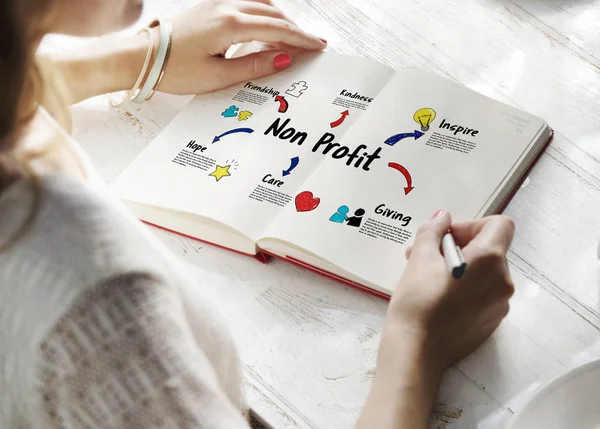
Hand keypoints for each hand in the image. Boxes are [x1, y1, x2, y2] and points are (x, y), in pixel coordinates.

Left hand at [49, 0, 324, 103]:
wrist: (143, 57)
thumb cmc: (176, 70)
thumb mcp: (219, 76)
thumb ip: (255, 66)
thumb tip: (285, 59)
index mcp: (232, 25)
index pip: (278, 30)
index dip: (301, 39)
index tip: (319, 47)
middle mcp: (227, 7)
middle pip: (274, 15)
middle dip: (296, 29)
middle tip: (313, 44)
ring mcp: (218, 3)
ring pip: (262, 4)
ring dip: (281, 19)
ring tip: (294, 37)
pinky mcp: (210, 5)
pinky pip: (247, 2)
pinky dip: (264, 11)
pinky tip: (267, 22)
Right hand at [355, 210, 514, 428]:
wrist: (416, 350)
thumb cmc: (418, 300)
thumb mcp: (420, 257)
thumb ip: (433, 230)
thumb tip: (443, 216)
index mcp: (490, 259)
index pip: (499, 224)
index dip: (472, 224)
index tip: (446, 238)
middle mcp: (503, 281)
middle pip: (490, 249)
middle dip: (460, 247)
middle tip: (426, 255)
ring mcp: (500, 305)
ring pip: (485, 273)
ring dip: (461, 268)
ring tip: (429, 278)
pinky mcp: (491, 323)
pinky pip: (483, 294)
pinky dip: (465, 289)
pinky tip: (439, 299)